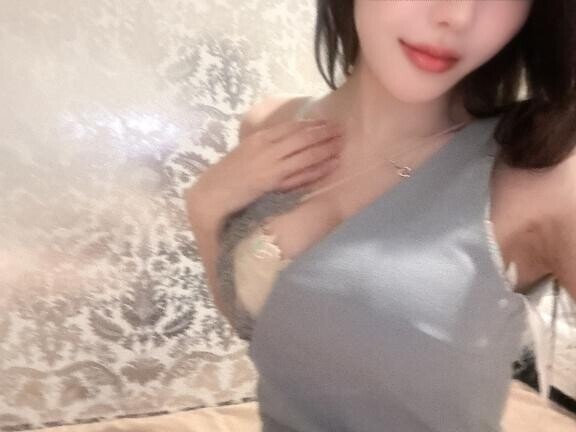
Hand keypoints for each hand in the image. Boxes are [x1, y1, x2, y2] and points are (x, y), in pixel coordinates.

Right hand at [186, 118, 344, 221]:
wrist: (213, 193)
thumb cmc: (229, 173)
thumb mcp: (247, 150)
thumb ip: (266, 144)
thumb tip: (287, 140)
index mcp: (260, 138)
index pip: (291, 127)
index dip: (312, 124)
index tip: (328, 121)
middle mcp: (267, 149)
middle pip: (302, 138)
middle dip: (324, 133)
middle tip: (342, 129)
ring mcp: (271, 166)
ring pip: (304, 155)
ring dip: (325, 149)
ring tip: (342, 144)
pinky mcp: (273, 184)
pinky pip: (299, 176)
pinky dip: (316, 170)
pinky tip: (330, 166)